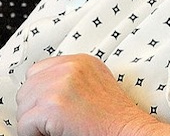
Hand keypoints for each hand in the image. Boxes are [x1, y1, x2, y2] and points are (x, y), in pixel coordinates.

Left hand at [15, 54, 169, 135]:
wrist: (126, 129)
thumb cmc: (113, 115)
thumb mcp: (94, 83)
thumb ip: (72, 78)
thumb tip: (44, 88)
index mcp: (80, 61)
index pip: (38, 71)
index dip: (40, 93)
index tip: (50, 107)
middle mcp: (70, 67)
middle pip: (27, 88)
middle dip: (35, 108)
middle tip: (55, 122)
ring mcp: (61, 84)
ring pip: (23, 107)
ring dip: (34, 122)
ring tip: (57, 127)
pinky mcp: (54, 106)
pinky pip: (24, 125)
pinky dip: (34, 134)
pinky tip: (56, 133)